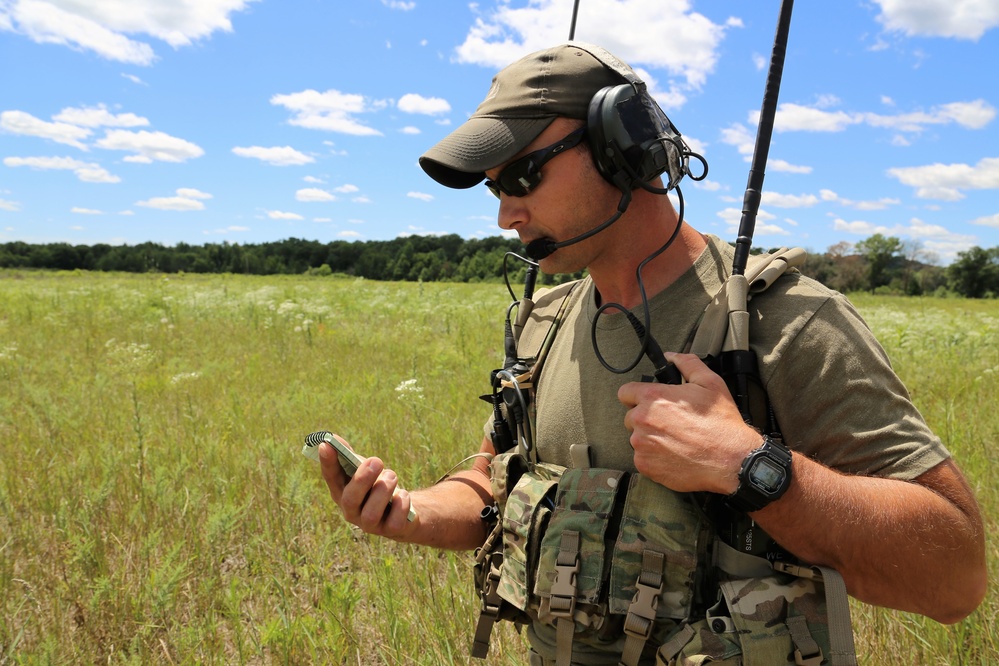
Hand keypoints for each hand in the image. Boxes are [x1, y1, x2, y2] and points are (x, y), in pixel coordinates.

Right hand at [319, 435, 417, 538]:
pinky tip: (402, 495)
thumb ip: (349, 455)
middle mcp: (351, 511)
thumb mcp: (364, 469)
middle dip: (363, 479)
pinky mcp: (390, 531)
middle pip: (350, 499)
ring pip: (371, 513)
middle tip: (377, 461)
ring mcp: (370, 524)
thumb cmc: (376, 485)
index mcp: (342, 492)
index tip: (326, 445)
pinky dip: (401, 504)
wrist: (402, 510)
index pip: (331, 478)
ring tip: (392, 477)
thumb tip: (331, 439)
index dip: (327, 463)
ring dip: (383, 490)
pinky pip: (394, 521)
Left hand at [617, 352, 760, 494]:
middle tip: (670, 423)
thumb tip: (672, 357)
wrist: (731, 460)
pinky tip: (674, 454)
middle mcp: (642, 420)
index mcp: (654, 398)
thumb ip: (687, 364)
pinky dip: (653, 457)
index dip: (636, 395)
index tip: (646, 401)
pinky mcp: (645, 465)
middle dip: (646, 418)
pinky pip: (642, 458)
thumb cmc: (721, 423)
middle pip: (631, 417)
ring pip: (637, 438)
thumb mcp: (710, 383)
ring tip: (675, 440)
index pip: (625, 392)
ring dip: (650, 438)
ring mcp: (642, 445)